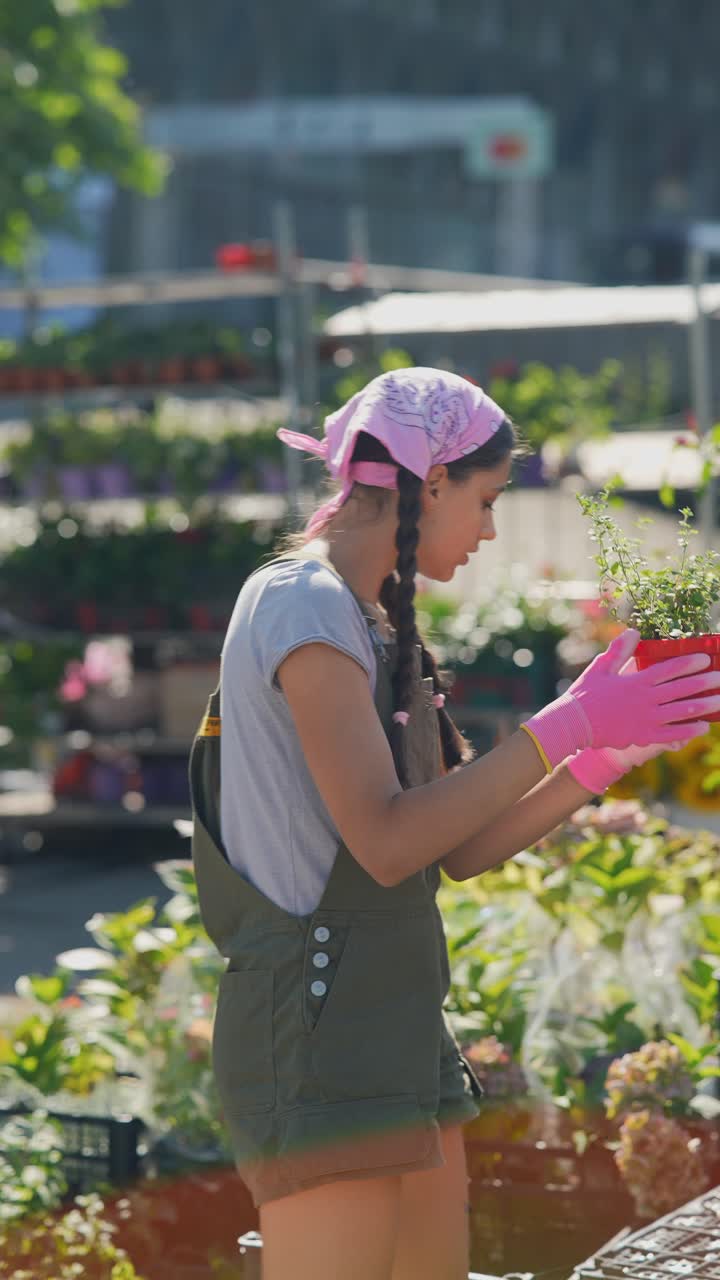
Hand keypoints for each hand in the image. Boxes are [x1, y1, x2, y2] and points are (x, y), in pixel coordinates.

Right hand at [566, 650, 708, 793]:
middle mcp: (646, 699)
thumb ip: (618, 650)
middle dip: (705, 683)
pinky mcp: (643, 736)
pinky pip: (672, 734)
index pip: (670, 669)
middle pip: (682, 689)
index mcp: (636, 681)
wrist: (573, 724)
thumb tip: (634, 631)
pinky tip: (703, 727)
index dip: (690, 663)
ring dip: (705, 706)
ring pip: (682, 711)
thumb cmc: (585, 694)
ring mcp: (646, 719)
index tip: (706, 660)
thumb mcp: (600, 667)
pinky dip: (689, 730)